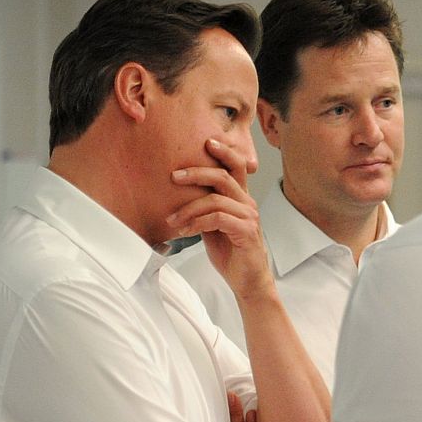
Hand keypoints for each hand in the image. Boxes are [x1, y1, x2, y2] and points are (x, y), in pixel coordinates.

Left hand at [169, 138, 272, 300]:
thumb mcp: (212, 224)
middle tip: (174, 176)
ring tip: (172, 219)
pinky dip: (197, 223)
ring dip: (188, 208)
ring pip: (216, 199)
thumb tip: (179, 194)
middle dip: (196, 172)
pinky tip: (185, 230)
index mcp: (241, 198)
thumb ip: (204, 207)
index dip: (224, 151)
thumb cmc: (230, 251)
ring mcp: (249, 217)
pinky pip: (217, 219)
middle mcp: (248, 203)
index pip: (236, 167)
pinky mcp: (246, 232)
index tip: (206, 142)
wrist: (247, 279)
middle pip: (223, 176)